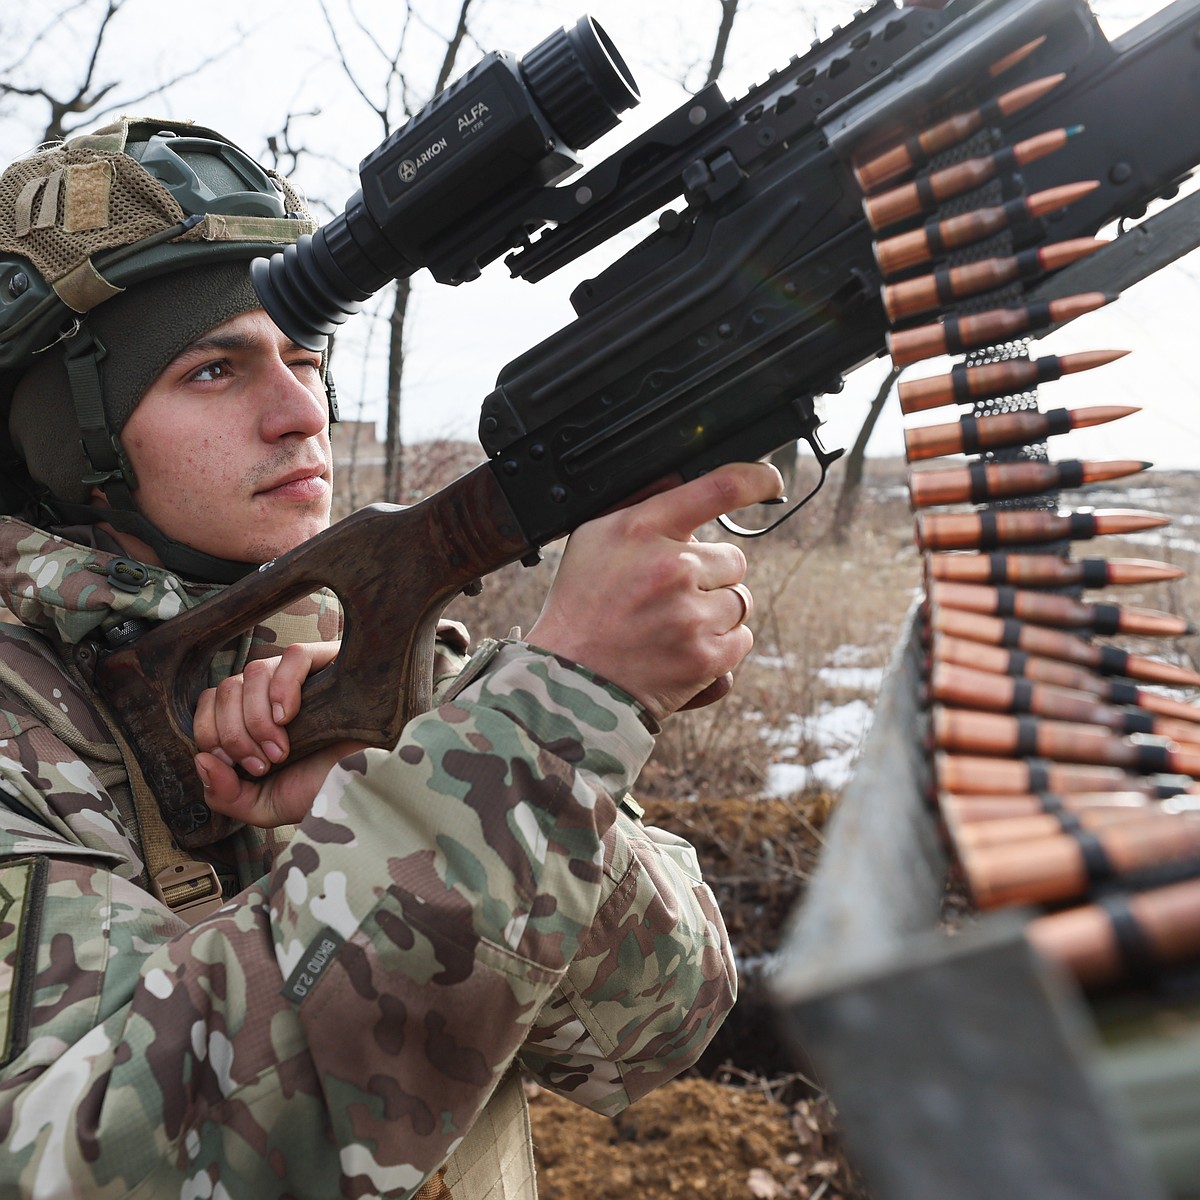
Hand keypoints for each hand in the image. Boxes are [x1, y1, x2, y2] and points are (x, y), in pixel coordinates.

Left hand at [193, 641, 366, 826]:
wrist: (375, 786)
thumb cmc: (328, 791)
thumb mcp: (265, 805)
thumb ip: (225, 795)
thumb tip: (201, 760)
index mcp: (253, 720)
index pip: (210, 704)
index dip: (213, 734)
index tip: (245, 768)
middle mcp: (272, 693)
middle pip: (224, 688)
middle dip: (235, 734)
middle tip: (266, 764)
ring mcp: (301, 677)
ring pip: (252, 672)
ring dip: (257, 718)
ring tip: (284, 748)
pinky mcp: (330, 662)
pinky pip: (292, 657)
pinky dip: (283, 688)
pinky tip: (290, 716)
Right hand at [526, 461, 782, 721]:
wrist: (568, 681)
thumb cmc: (581, 608)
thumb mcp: (594, 540)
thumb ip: (642, 511)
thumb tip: (688, 488)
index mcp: (640, 529)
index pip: (719, 488)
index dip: (755, 480)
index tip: (769, 481)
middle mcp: (670, 567)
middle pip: (734, 558)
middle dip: (712, 577)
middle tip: (671, 597)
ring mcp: (690, 614)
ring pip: (740, 601)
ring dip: (716, 613)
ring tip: (672, 627)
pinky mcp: (705, 657)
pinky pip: (741, 639)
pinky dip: (720, 647)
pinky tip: (682, 650)